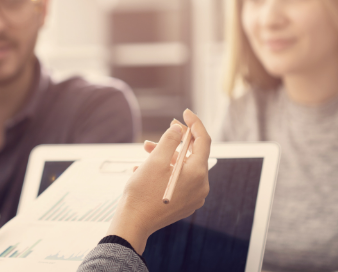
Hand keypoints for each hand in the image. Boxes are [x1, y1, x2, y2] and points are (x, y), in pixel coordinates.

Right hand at [107, 109, 210, 253]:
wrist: (133, 223)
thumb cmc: (143, 192)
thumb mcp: (156, 160)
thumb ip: (170, 140)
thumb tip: (179, 130)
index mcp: (197, 174)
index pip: (204, 141)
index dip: (195, 124)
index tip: (184, 113)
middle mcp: (201, 186)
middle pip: (194, 155)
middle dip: (178, 140)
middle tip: (168, 127)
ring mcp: (194, 197)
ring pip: (184, 167)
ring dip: (168, 155)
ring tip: (147, 149)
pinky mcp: (185, 204)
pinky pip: (180, 180)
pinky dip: (167, 170)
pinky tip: (147, 167)